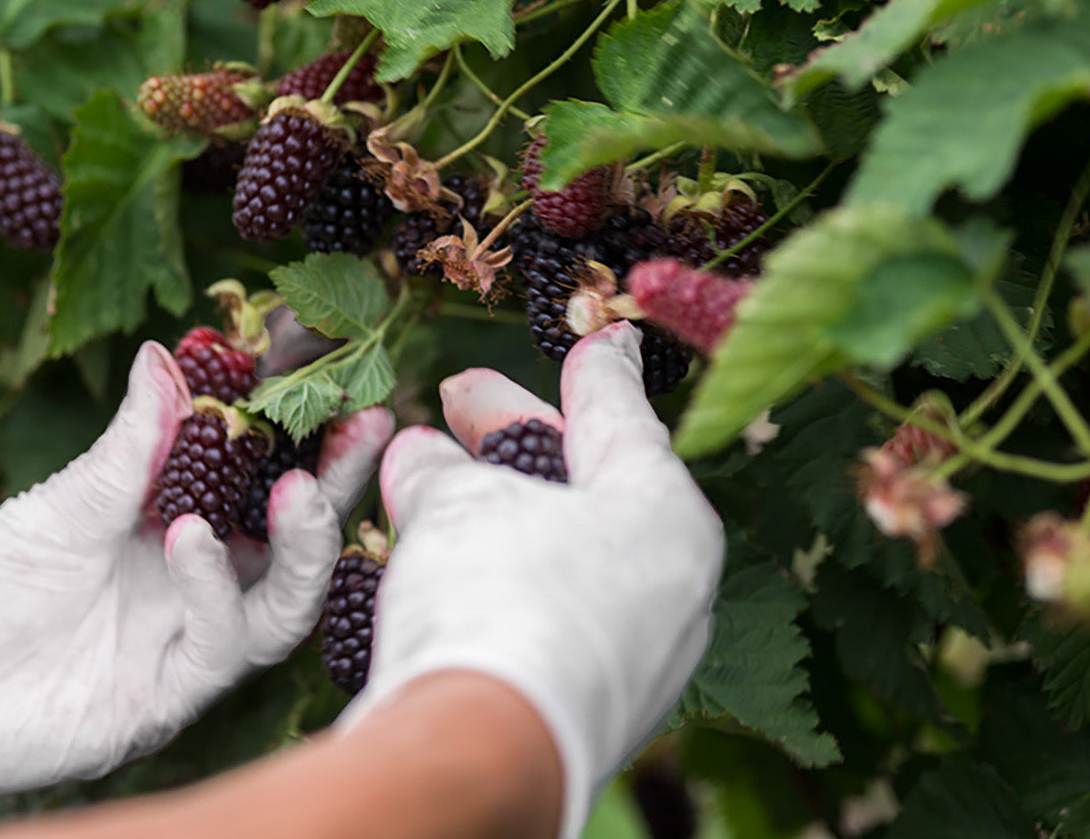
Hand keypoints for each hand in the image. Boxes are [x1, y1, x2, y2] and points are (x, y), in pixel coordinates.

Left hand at [0, 342, 392, 838]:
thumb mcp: (63, 501)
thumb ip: (130, 444)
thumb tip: (166, 355)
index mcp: (178, 524)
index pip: (260, 474)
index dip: (301, 427)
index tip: (332, 367)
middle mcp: (199, 582)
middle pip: (291, 533)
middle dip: (336, 479)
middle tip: (366, 422)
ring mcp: (188, 639)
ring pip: (284, 597)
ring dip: (304, 542)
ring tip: (299, 488)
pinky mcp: (170, 694)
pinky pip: (222, 642)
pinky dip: (214, 585)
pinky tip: (190, 538)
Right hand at [342, 323, 723, 838]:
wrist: (482, 754)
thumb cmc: (495, 598)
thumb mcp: (457, 503)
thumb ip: (441, 469)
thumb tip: (419, 455)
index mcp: (667, 516)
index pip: (624, 418)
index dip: (597, 370)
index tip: (604, 334)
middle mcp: (671, 586)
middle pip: (586, 486)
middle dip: (513, 438)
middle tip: (459, 395)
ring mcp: (637, 656)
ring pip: (563, 554)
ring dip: (494, 512)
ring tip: (428, 477)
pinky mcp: (592, 708)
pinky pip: (548, 615)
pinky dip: (499, 579)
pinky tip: (439, 565)